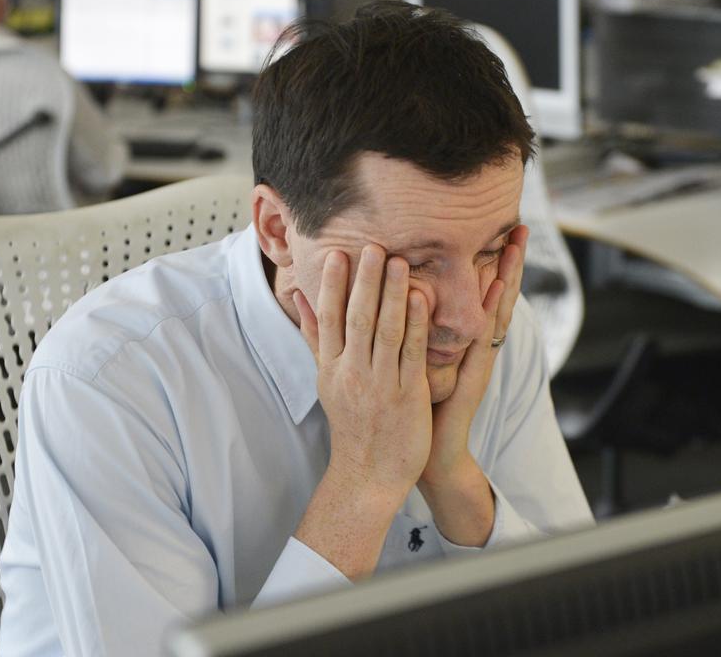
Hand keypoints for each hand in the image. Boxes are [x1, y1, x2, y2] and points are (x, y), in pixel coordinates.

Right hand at [293, 245, 433, 495]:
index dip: (332, 284)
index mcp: (332, 367)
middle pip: (356, 318)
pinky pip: (412, 355)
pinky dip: (416, 325)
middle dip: (364, 280)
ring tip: (399, 261)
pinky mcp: (407, 396)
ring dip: (391, 294)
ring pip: (385, 331)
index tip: (337, 253)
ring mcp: (380, 384)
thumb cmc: (351, 424)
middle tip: (372, 244)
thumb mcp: (326, 379)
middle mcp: (353, 373)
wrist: (368, 475)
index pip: (329, 318)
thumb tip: (299, 297)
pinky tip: (420, 299)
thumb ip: (315, 336)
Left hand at [421, 224, 528, 487]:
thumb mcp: (412, 361)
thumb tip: (395, 297)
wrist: (428, 456)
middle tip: (520, 225)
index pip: (480, 294)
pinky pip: (483, 339)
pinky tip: (496, 289)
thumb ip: (409, 331)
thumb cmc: (417, 410)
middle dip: (509, 261)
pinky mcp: (473, 377)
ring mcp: (478, 360)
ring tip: (516, 245)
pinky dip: (491, 313)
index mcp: (462, 341)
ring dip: (508, 277)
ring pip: (496, 311)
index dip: (490, 263)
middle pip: (497, 296)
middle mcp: (475, 347)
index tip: (499, 229)